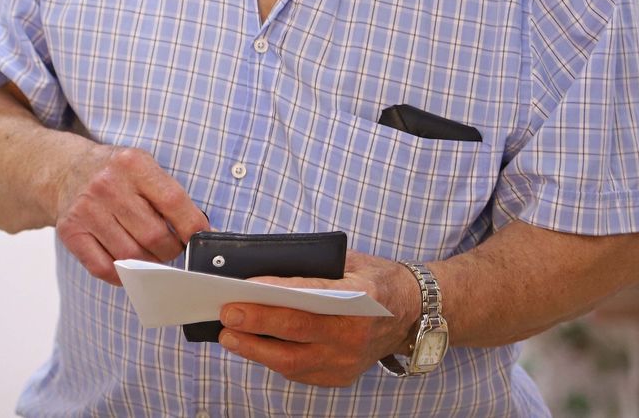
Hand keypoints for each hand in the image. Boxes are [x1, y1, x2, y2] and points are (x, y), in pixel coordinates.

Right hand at [53, 144, 209, 285]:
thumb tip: (202, 234)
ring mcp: (86, 209)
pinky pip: (103, 268)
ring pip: (131, 256)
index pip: (173, 202)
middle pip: (154, 236)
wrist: (66, 169)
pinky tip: (128, 265)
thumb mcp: (142, 167)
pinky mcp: (70, 231)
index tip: (200, 240)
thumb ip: (169, 196)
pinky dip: (122, 275)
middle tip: (171, 248)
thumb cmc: (114, 174)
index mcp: (132, 163)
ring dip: (149, 264)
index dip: (193, 228)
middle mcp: (107, 185)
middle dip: (171, 250)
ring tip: (151, 255)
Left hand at [215, 251, 419, 386]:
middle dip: (256, 323)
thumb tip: (260, 266)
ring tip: (228, 335)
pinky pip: (299, 372)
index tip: (245, 287)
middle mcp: (357, 333)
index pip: (313, 295)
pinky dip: (272, 359)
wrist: (412, 314)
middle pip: (298, 331)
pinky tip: (250, 346)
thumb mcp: (351, 261)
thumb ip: (313, 266)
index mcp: (364, 297)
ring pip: (293, 360)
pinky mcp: (341, 376)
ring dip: (255, 349)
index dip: (277, 292)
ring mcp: (349, 360)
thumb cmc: (374, 280)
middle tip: (225, 313)